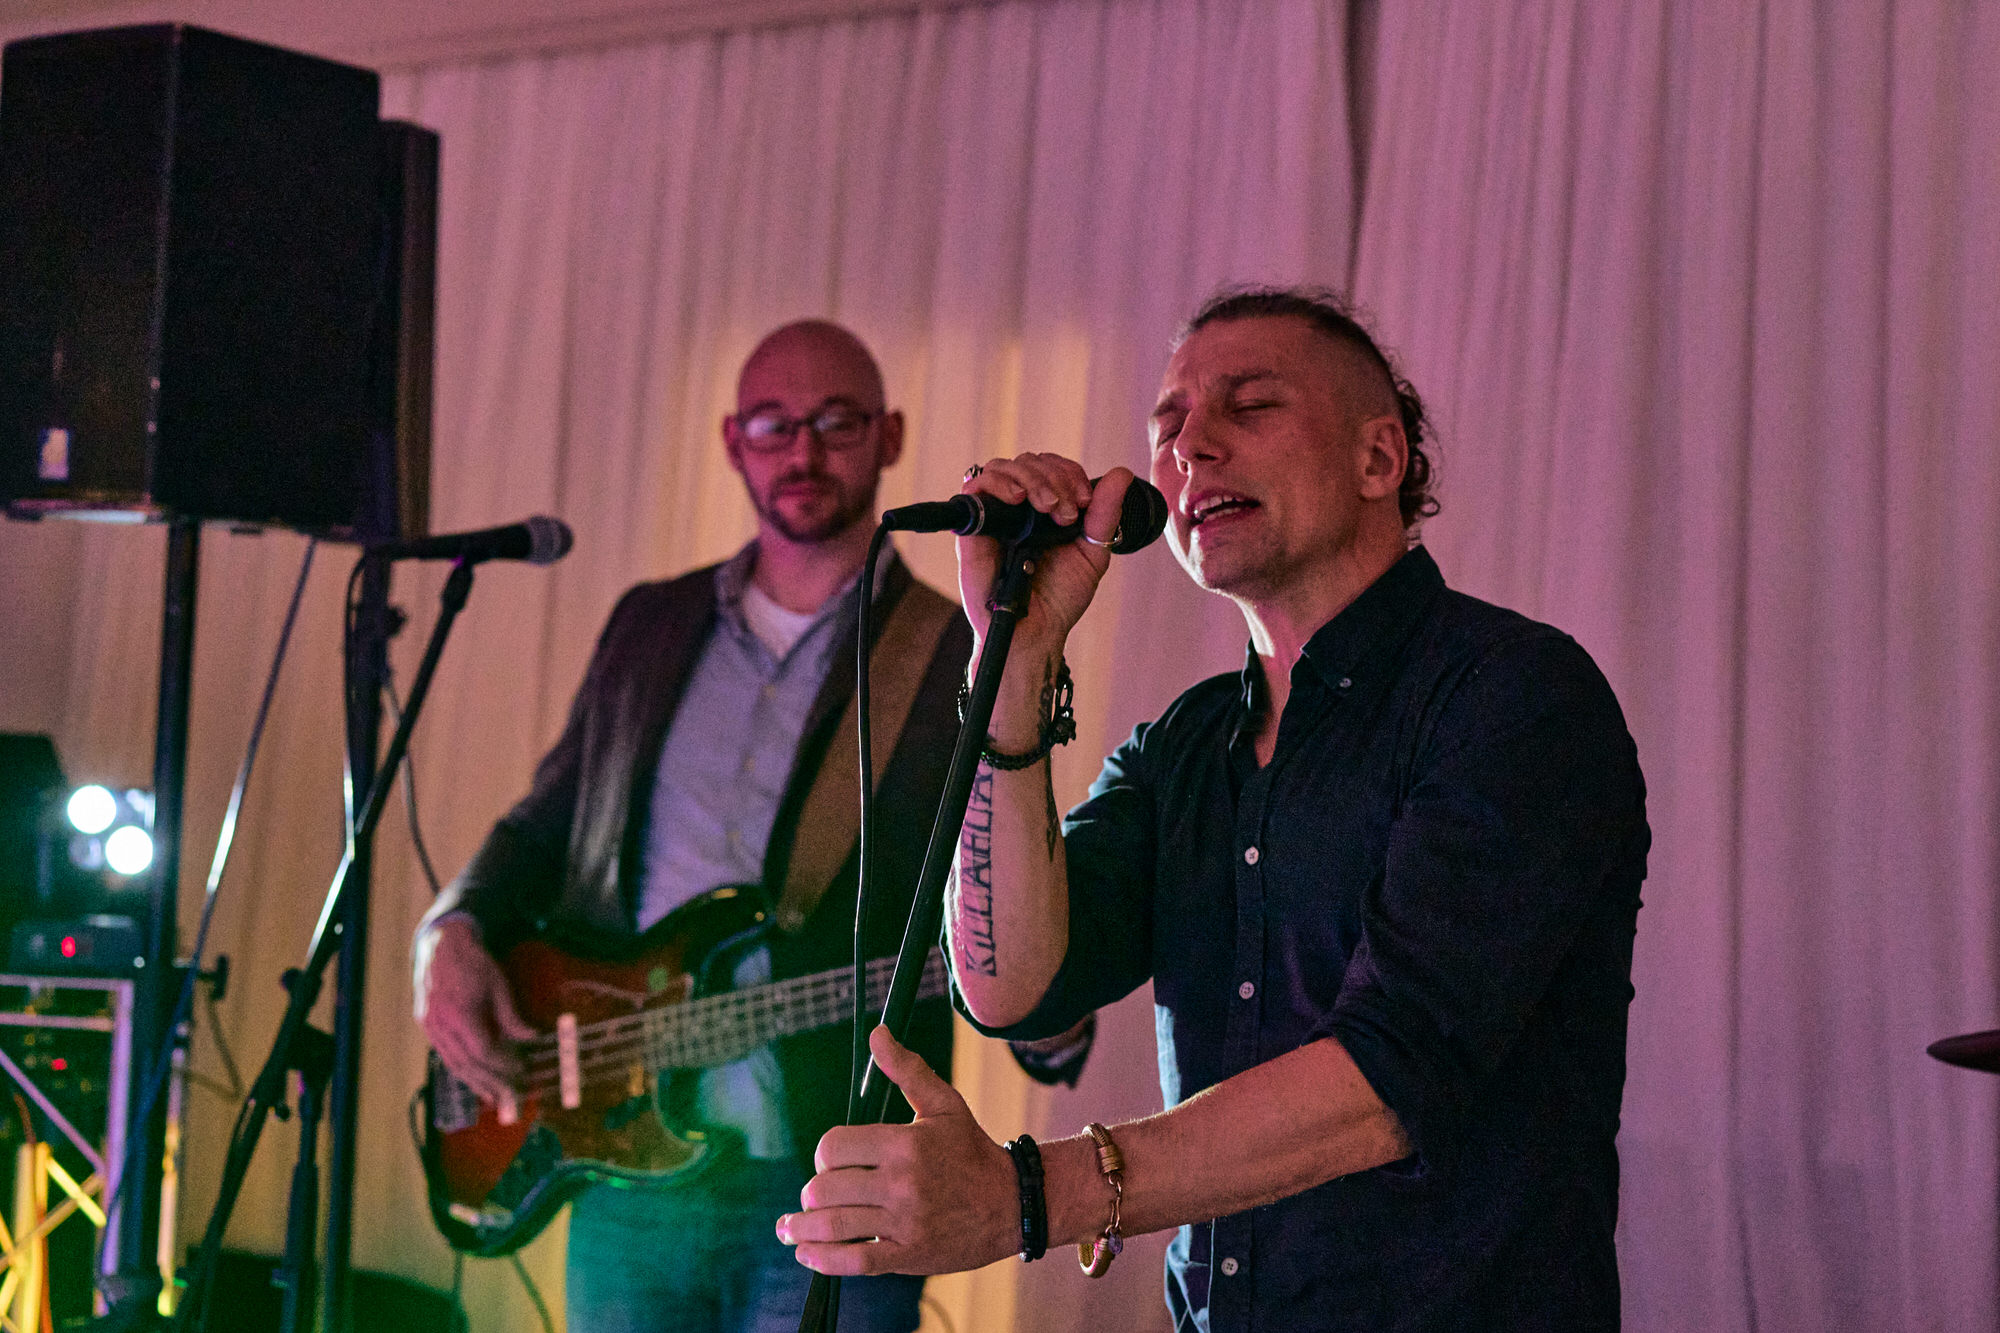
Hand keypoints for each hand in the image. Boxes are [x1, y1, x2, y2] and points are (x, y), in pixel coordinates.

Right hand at [414, 916, 535, 1104]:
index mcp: (458, 1012)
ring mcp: (429, 1026)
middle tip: (510, 1097)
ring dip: (473, 1083)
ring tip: (492, 1098)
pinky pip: (444, 1054)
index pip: (483, 1050)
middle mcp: (439, 1023)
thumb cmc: (473, 961)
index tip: (521, 1072)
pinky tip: (473, 1079)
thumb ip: (511, 1015)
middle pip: (467, 1063)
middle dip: (490, 1082)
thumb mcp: (498, 984)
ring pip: (452, 1063)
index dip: (503, 1065)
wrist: (441, 944)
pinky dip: (460, 1069)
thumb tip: (532, 1037)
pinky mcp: (426, 1025)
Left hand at [778, 1026, 1019, 1275]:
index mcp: (904, 1144)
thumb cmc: (971, 1151)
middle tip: (816, 1195)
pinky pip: (855, 1262)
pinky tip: (807, 1253)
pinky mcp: (909, 1256)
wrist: (1013, 1204)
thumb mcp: (944, 1104)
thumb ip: (907, 1069)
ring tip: (788, 1229)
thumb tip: (877, 1034)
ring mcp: (904, 1223)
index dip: (824, 1154)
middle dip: (812, 1192)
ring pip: (834, 1226)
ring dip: (802, 1229)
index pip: (834, 1147)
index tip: (832, 1161)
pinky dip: (824, 1260)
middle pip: (826, 1188)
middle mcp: (901, 1183)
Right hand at [955, 456, 1136, 656]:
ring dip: (1031, 478)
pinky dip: (998, 482)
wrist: (1036, 630)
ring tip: (1047, 506)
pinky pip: (975, 488)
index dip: (1069, 472)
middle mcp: (1018, 508)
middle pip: (1029, 462)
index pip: (1052, 467)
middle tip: (1066, 511)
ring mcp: (995, 516)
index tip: (1084, 501)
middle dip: (1055, 477)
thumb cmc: (1060, 597)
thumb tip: (1121, 474)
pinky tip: (1018, 498)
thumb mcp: (1091, 552)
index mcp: (1044, 509)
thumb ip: (1104, 514)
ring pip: (1003, 467)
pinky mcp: (973, 528)